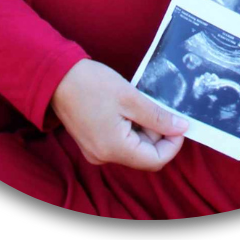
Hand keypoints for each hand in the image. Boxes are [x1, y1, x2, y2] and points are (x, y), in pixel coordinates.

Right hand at [49, 59, 188, 171]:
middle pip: (145, 154)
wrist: (58, 78)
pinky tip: (133, 106)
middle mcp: (104, 156)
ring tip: (146, 102)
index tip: (181, 122)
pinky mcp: (94, 142)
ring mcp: (97, 151)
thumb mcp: (131, 98)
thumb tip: (181, 128)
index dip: (173, 144)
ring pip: (134, 147)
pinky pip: (122, 141)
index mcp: (114, 149)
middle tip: (163, 106)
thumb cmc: (94, 85)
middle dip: (160, 133)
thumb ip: (157, 117)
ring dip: (147, 128)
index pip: (155, 161)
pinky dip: (133, 126)